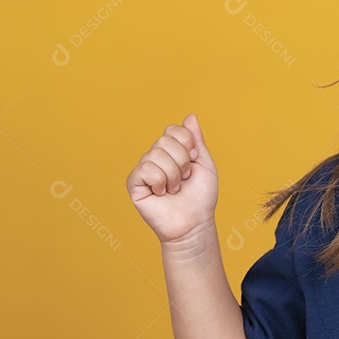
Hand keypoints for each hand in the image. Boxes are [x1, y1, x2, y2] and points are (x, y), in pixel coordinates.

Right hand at [126, 113, 218, 251]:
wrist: (194, 223)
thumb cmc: (201, 197)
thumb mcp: (205, 164)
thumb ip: (196, 140)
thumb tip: (190, 115)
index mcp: (171, 151)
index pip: (173, 129)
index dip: (187, 143)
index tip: (194, 161)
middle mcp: (155, 157)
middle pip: (164, 140)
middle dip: (182, 161)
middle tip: (184, 179)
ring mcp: (143, 170)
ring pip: (155, 155)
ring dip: (172, 175)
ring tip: (174, 189)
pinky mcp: (134, 184)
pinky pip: (145, 169)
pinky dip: (159, 182)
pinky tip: (161, 193)